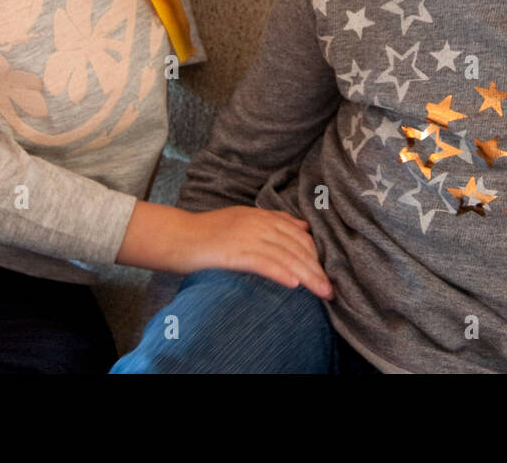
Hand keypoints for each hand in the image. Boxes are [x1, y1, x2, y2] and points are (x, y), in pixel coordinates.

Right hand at [184, 206, 332, 299]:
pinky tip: (294, 284)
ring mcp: (245, 235)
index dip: (315, 254)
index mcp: (260, 215)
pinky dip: (280, 272)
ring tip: (322, 292)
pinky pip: (262, 262)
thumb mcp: (243, 220)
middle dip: (316, 268)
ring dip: (307, 275)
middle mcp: (256, 222)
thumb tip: (303, 227)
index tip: (327, 272)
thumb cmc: (207, 233)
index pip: (297, 234)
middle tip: (330, 288)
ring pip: (284, 256)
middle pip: (295, 246)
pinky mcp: (233, 251)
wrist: (176, 236)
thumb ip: (272, 222)